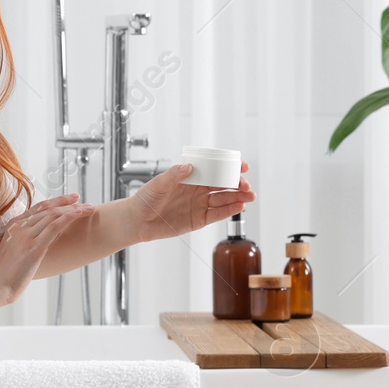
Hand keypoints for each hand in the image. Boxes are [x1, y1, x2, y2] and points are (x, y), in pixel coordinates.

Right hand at [0, 193, 93, 305]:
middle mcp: (20, 226)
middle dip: (68, 203)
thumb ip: (21, 242)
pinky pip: (54, 226)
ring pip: (54, 215)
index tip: (71, 199)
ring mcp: (26, 236)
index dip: (57, 201)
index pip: (39, 207)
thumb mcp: (9, 252)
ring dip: (74, 209)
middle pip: (48, 208)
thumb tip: (33, 245)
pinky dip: (69, 217)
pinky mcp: (34, 247)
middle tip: (84, 202)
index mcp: (13, 225)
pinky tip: (80, 214)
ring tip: (89, 209)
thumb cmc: (2, 275)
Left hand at [127, 159, 255, 242]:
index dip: (230, 168)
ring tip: (250, 196)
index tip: (243, 166)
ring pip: (223, 199)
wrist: (138, 221)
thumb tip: (188, 166)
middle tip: (246, 185)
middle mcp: (198, 190)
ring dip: (238, 197)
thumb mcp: (158, 184)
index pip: (214, 170)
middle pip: (223, 185)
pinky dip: (228, 211)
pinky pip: (217, 215)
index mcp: (191, 177)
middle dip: (238, 184)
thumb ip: (173, 175)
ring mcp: (199, 205)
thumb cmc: (145, 199)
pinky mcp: (198, 220)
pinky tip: (239, 206)